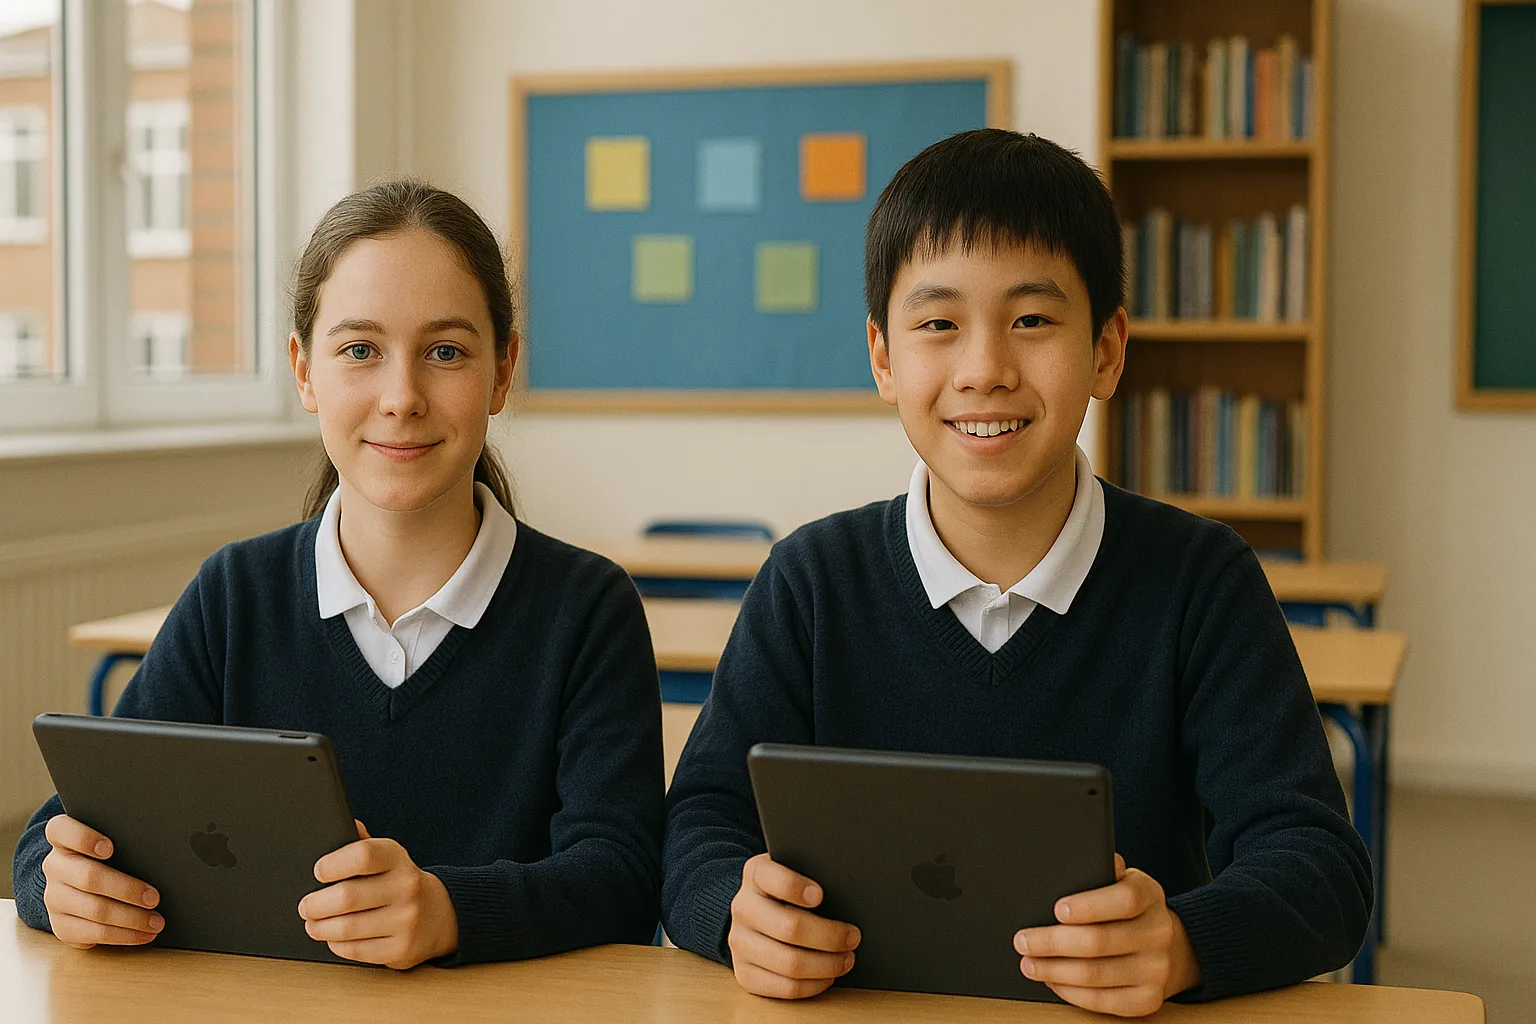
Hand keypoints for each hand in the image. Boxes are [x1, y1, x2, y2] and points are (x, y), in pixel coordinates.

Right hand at [41, 814, 163, 948]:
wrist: (79, 886)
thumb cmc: (107, 857)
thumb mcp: (113, 841)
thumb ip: (126, 838)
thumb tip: (166, 848)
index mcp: (63, 839)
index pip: (61, 830)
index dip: (83, 838)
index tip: (110, 848)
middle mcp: (55, 867)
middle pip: (88, 877)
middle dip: (127, 889)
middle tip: (155, 897)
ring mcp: (54, 898)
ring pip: (94, 910)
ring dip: (131, 918)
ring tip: (157, 921)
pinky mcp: (61, 925)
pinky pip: (93, 933)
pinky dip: (123, 935)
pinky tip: (143, 933)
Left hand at [297, 820, 457, 969]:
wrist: (439, 914)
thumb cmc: (400, 883)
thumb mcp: (388, 857)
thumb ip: (364, 844)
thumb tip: (343, 824)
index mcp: (398, 859)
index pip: (363, 856)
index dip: (333, 864)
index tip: (318, 871)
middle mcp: (406, 887)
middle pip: (347, 897)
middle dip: (315, 904)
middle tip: (306, 906)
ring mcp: (406, 919)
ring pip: (346, 928)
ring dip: (320, 927)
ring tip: (313, 923)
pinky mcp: (402, 948)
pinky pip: (355, 950)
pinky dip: (336, 944)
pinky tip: (334, 937)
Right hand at [727, 853, 859, 998]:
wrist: (755, 914)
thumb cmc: (787, 891)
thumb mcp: (794, 870)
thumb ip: (812, 874)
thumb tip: (849, 893)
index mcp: (756, 874)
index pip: (772, 878)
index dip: (796, 887)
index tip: (820, 895)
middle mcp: (743, 908)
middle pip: (790, 927)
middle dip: (830, 936)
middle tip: (853, 937)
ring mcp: (740, 943)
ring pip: (790, 963)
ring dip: (827, 964)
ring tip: (846, 959)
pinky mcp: (745, 973)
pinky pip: (785, 987)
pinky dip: (814, 985)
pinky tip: (828, 975)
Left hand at [1013, 854, 1200, 1017]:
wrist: (1165, 946)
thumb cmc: (1128, 909)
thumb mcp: (1121, 880)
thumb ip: (1100, 870)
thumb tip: (1072, 863)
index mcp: (1150, 895)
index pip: (1124, 900)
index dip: (1089, 906)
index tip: (1057, 910)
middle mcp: (1158, 933)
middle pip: (1099, 941)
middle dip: (1052, 942)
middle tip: (1022, 941)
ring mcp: (1156, 969)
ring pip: (1095, 974)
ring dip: (1054, 970)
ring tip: (1029, 963)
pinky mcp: (1147, 1000)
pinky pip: (1101, 1000)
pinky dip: (1069, 991)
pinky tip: (1052, 980)